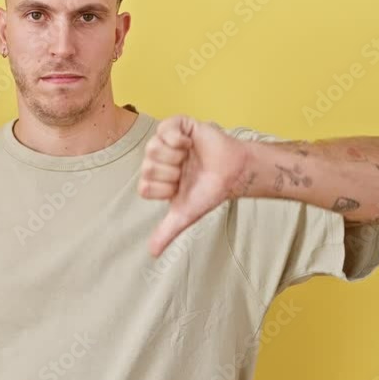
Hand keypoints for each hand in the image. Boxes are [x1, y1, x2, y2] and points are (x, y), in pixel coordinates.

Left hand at [139, 115, 249, 256]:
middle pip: (147, 168)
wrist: (234, 174)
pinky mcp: (179, 125)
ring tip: (189, 158)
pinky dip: (176, 139)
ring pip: (153, 149)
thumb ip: (167, 232)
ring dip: (176, 158)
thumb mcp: (185, 214)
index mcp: (155, 178)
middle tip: (187, 172)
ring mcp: (166, 140)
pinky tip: (188, 144)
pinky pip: (165, 128)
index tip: (180, 188)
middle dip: (172, 174)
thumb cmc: (209, 191)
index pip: (144, 187)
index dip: (165, 190)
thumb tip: (152, 254)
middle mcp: (157, 158)